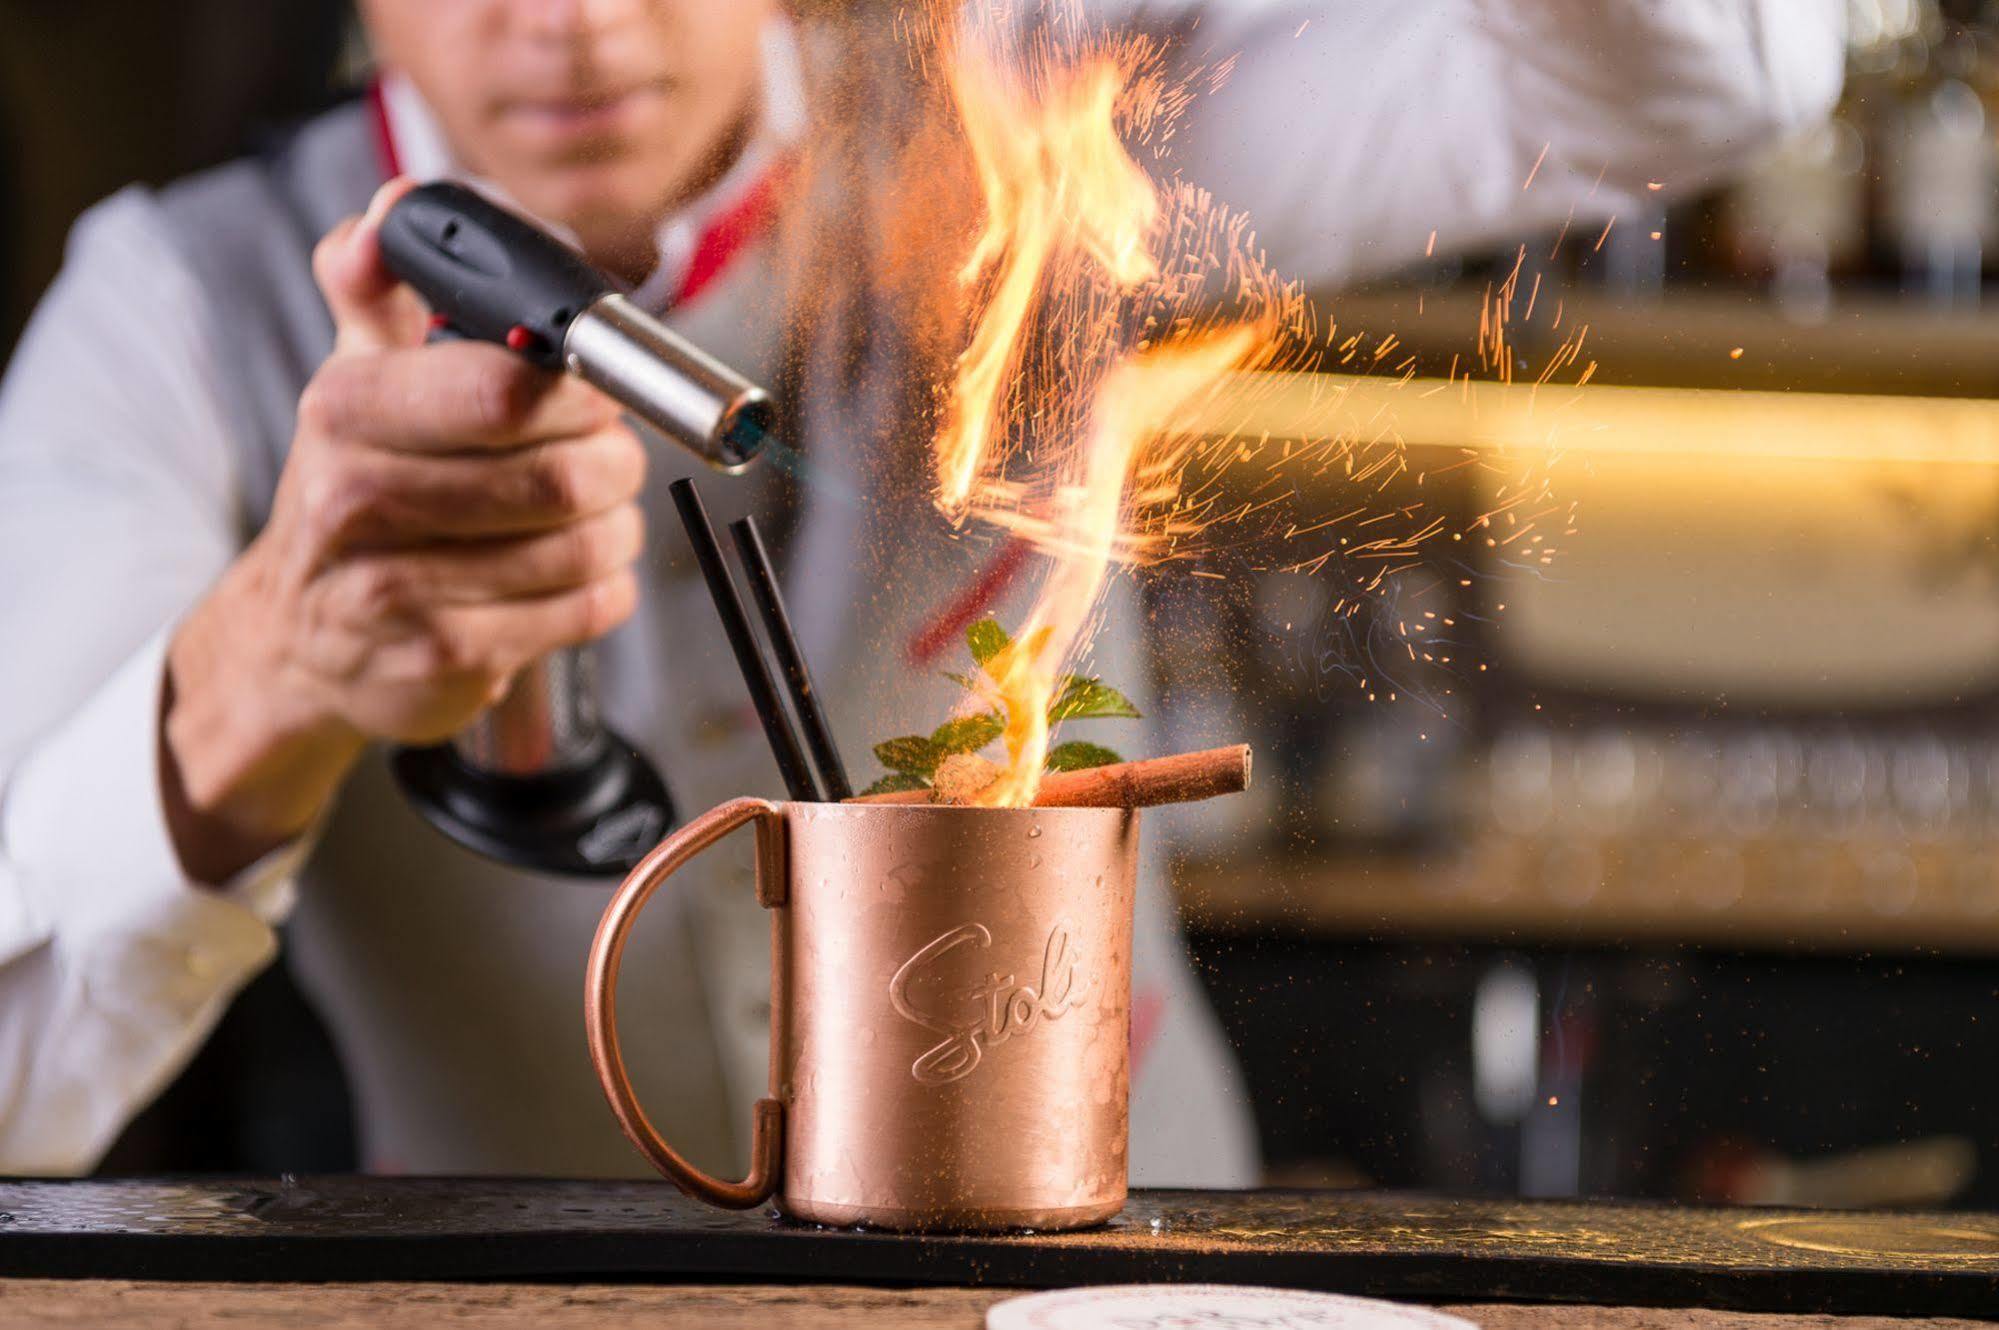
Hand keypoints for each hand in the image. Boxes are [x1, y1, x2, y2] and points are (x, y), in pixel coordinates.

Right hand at [162, 178, 646, 881]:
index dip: (581, 389)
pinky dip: (605, 589)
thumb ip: (380, 288)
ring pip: (586, 546)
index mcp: (346, 409)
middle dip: (611, 464)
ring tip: (590, 518)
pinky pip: (585, 610)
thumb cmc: (359, 491)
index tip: (593, 392)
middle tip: (608, 459)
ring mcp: (395, 590)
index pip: (507, 389)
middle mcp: (357, 499)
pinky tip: (573, 576)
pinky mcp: (443, 661)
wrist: (299, 638)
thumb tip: (391, 208)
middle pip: (563, 477)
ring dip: (615, 528)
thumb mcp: (359, 378)